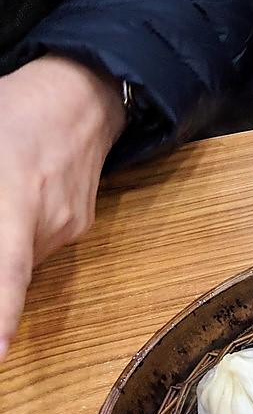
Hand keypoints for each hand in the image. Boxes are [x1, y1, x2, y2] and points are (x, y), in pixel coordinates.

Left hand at [0, 55, 124, 361]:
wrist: (84, 99)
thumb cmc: (16, 109)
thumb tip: (1, 237)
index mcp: (17, 194)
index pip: (7, 269)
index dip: (2, 313)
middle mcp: (47, 222)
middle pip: (6, 267)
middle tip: (1, 244)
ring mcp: (67, 228)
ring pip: (16, 258)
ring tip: (6, 198)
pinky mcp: (77, 228)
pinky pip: (34, 246)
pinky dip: (15, 237)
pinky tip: (13, 202)